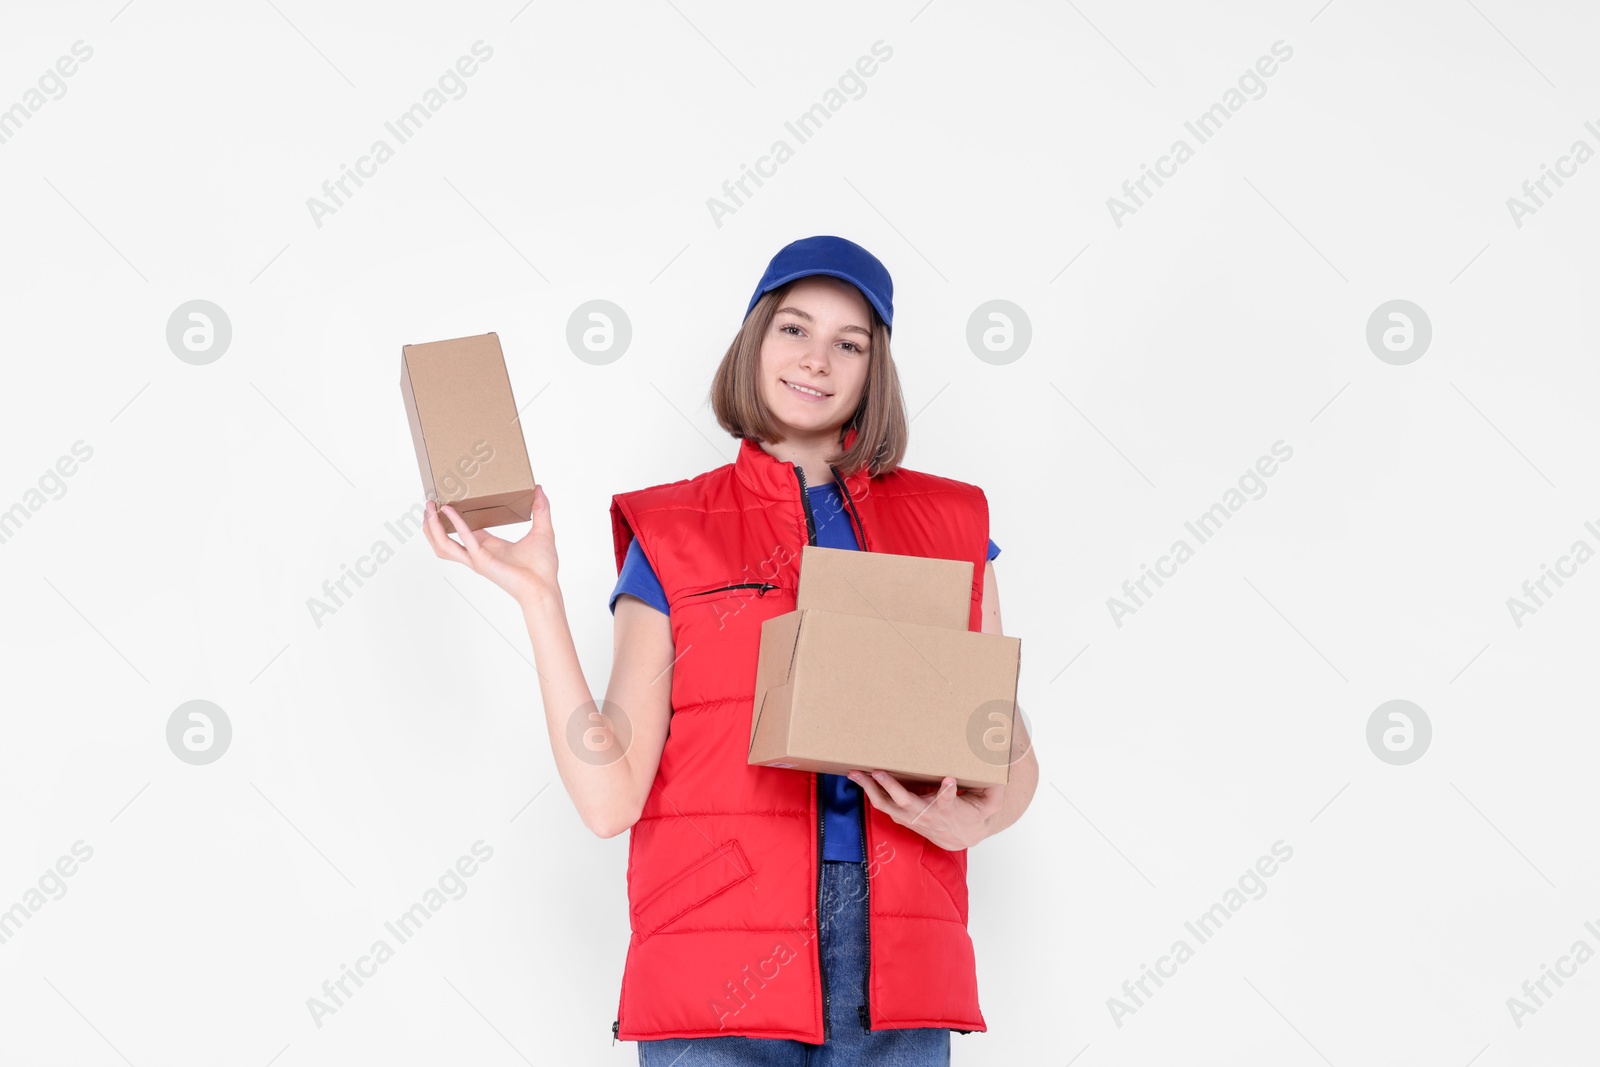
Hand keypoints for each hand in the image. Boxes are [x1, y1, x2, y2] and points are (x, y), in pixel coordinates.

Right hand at [423, 485, 558, 605]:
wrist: (545, 588)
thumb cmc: (543, 568)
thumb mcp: (543, 530)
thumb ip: (541, 509)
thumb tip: (539, 488)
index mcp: (490, 548)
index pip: (465, 532)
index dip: (454, 518)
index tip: (447, 502)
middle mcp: (479, 554)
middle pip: (445, 541)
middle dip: (432, 525)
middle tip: (428, 505)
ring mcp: (477, 559)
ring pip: (444, 545)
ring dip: (433, 528)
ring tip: (428, 508)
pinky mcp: (482, 561)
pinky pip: (464, 540)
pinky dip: (456, 524)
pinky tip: (449, 511)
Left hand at [845, 769, 1003, 851]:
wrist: (961, 837)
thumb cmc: (973, 814)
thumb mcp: (989, 802)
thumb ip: (994, 788)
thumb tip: (1000, 768)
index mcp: (948, 809)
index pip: (949, 801)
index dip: (949, 792)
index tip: (950, 781)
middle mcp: (926, 814)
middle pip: (906, 802)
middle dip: (891, 787)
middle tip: (879, 771)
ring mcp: (911, 816)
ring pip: (886, 804)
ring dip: (870, 789)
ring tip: (855, 773)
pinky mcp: (902, 815)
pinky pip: (882, 804)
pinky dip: (869, 792)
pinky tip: (858, 777)